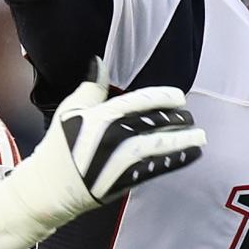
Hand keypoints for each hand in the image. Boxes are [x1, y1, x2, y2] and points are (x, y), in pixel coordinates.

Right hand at [0, 76, 205, 248]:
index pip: (138, 102)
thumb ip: (89, 87)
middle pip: (153, 124)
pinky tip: (189, 157)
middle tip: (192, 118)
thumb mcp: (70, 110)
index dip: (163, 98)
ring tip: (201, 137)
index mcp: (99, 117)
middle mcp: (109, 138)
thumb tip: (98, 61)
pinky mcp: (120, 182)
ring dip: (182, 142)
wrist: (47, 188)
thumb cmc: (58, 146)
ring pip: (157, 147)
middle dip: (177, 121)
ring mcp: (116, 161)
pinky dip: (173, 162)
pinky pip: (153, 169)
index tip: (179, 97)